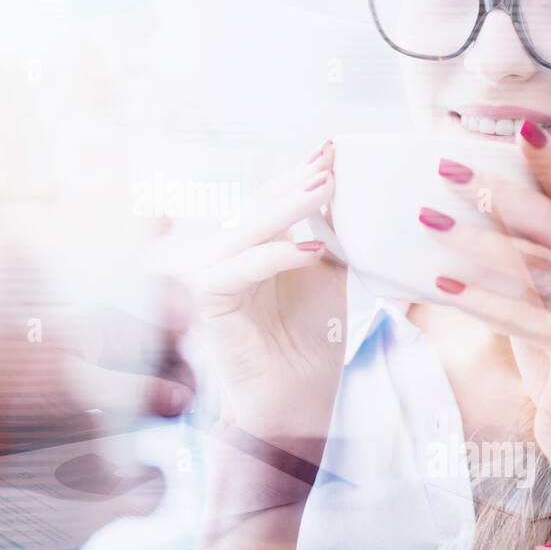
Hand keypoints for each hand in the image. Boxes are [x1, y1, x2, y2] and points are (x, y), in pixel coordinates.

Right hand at [182, 140, 346, 463]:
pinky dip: (277, 255)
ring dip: (287, 207)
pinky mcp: (208, 299)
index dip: (299, 174)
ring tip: (325, 186)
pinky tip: (314, 250)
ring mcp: (211, 274)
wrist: (294, 401)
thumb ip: (327, 235)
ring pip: (247, 229)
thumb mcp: (327, 276)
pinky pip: (241, 267)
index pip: (272, 200)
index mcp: (250, 247)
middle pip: (256, 206)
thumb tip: (341, 188)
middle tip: (329, 156)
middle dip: (294, 180)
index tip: (332, 147)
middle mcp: (224, 255)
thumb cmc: (310, 343)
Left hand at [419, 120, 550, 472]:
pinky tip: (438, 288)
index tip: (518, 127)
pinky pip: (524, 319)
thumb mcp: (538, 302)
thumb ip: (515, 264)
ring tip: (426, 222)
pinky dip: (480, 300)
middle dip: (495, 189)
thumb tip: (445, 225)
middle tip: (444, 168)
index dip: (550, 161)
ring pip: (536, 264)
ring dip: (476, 240)